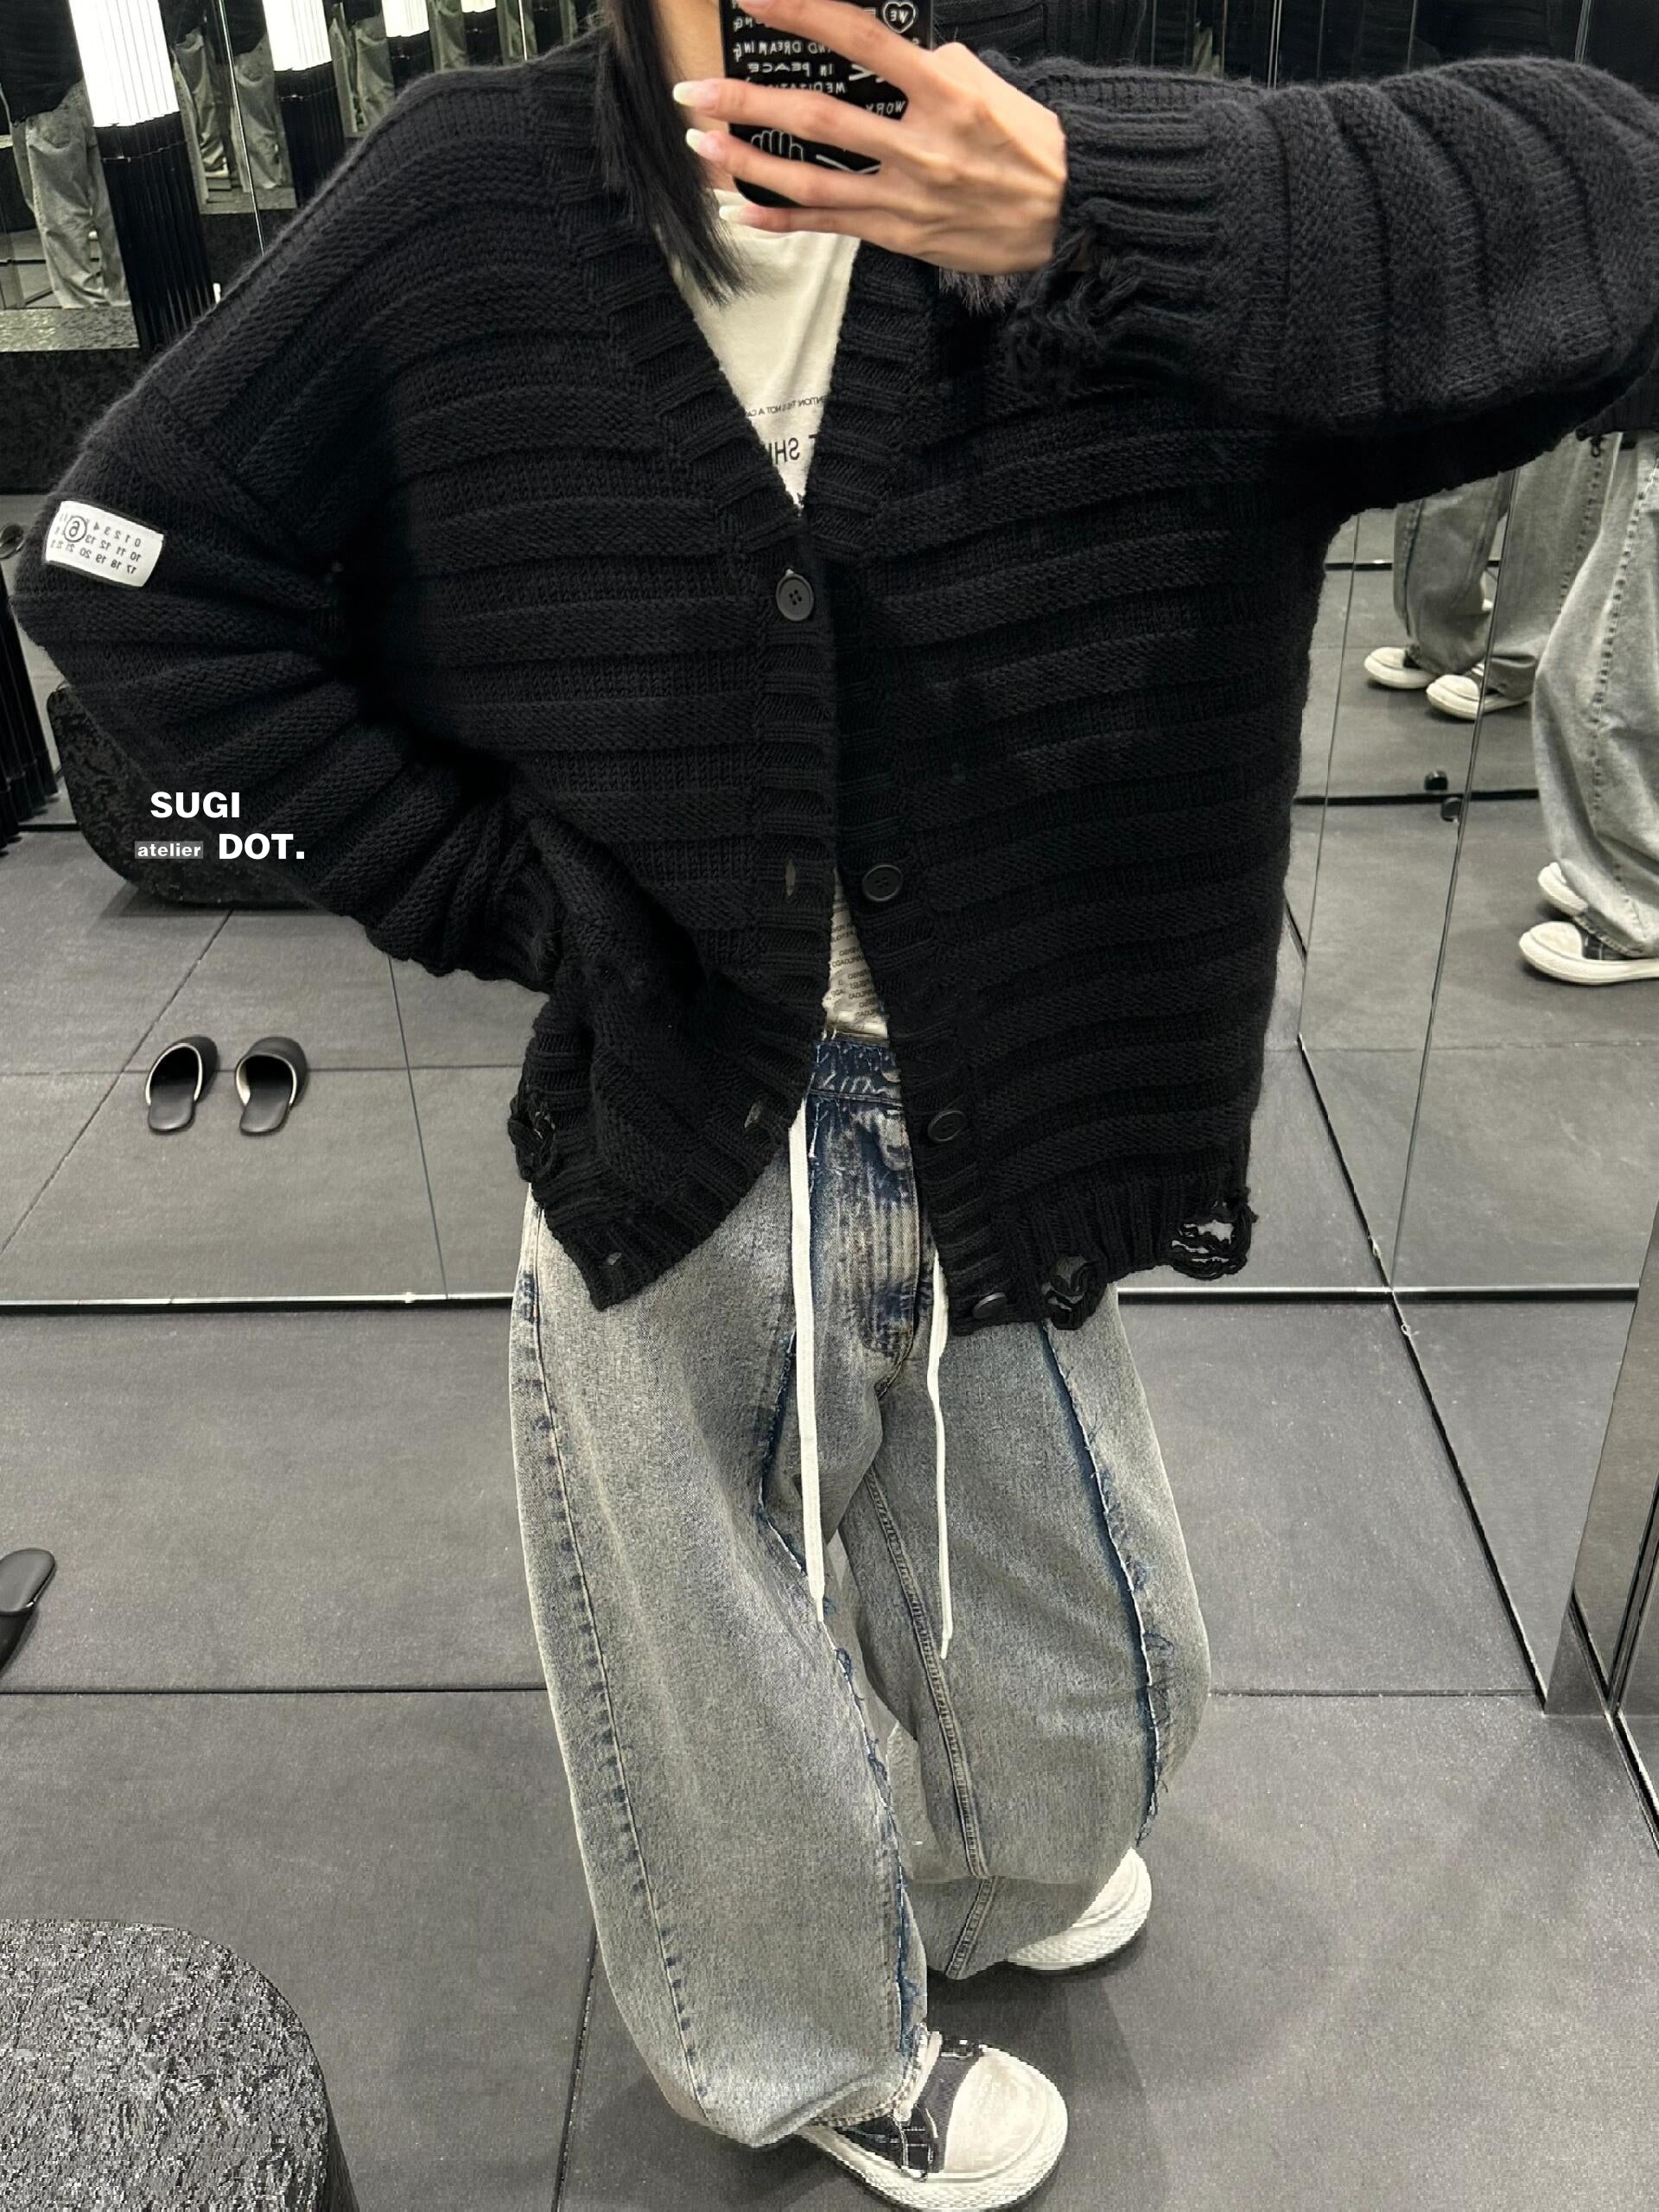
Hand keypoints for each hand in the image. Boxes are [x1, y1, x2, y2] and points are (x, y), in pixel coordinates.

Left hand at [672, 0, 1068, 277]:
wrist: (1070, 216)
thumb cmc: (1031, 146)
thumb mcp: (991, 87)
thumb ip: (933, 67)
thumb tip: (890, 54)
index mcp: (946, 91)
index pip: (860, 39)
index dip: (802, 12)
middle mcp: (920, 145)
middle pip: (816, 117)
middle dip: (748, 102)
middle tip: (696, 91)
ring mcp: (906, 196)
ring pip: (811, 179)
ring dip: (749, 162)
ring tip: (702, 144)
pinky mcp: (900, 235)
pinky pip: (829, 226)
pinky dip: (780, 218)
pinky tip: (739, 208)